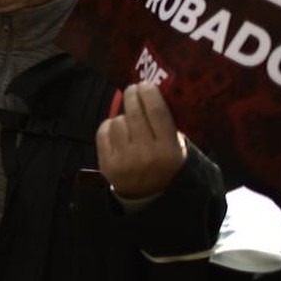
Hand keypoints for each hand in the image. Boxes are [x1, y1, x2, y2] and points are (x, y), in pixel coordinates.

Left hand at [96, 83, 187, 199]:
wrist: (145, 196)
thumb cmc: (163, 165)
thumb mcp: (177, 148)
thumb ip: (169, 124)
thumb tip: (155, 91)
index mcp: (169, 150)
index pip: (157, 112)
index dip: (149, 93)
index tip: (145, 84)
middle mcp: (147, 154)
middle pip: (134, 112)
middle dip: (132, 95)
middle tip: (133, 89)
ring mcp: (125, 160)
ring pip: (118, 120)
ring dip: (123, 117)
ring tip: (130, 122)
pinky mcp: (107, 164)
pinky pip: (103, 131)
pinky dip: (109, 127)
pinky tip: (117, 133)